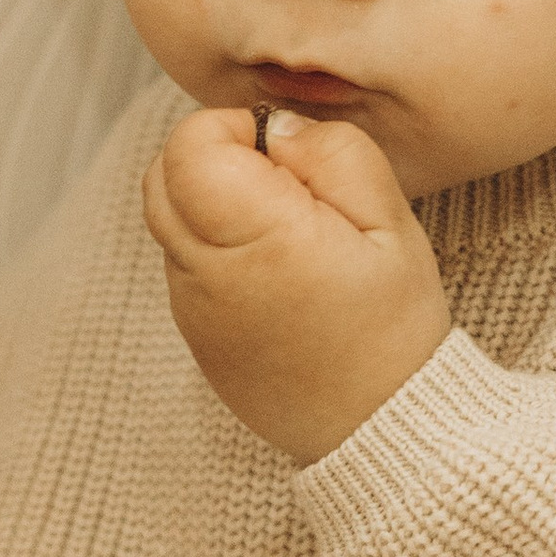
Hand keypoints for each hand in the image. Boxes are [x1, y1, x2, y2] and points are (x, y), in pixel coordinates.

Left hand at [143, 108, 451, 465]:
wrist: (380, 429)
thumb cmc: (392, 327)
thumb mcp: (393, 223)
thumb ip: (335, 154)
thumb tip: (279, 128)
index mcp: (256, 238)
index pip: (189, 146)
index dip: (235, 129)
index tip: (287, 155)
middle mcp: (207, 273)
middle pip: (162, 176)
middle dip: (213, 159)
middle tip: (285, 185)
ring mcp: (192, 310)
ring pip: (168, 219)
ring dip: (211, 204)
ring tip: (284, 231)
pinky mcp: (194, 335)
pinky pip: (184, 264)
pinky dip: (215, 248)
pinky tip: (276, 272)